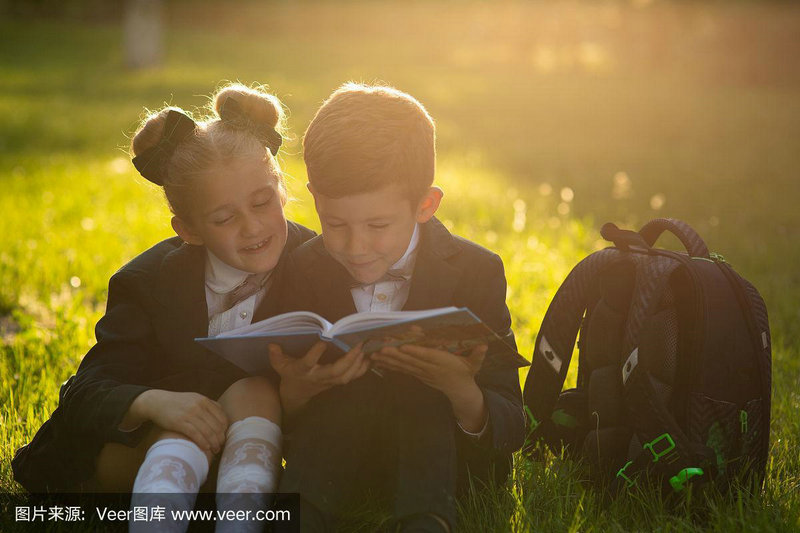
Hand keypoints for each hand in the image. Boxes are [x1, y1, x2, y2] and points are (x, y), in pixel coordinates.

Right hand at [127, 389, 227, 453]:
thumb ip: (208, 405)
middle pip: (217, 426)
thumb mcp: (194, 399)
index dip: (225, 430)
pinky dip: (203, 442)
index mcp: (204, 400)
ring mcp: (189, 414)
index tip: (224, 437)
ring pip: (208, 431)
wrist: (156, 402)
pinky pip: (196, 434)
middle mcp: (199, 406)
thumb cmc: (177, 403)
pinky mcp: (180, 422)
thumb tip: (222, 417)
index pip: (222, 417)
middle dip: (220, 438)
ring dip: (213, 443)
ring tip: (215, 450)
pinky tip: (205, 448)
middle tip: (220, 447)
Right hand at [268, 341, 368, 414]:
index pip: (308, 363)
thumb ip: (276, 355)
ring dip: (357, 364)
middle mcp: (317, 377)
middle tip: (358, 345)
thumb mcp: (280, 365)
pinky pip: (351, 378)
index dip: (315, 354)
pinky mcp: (336, 382)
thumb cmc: (290, 374)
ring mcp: (328, 382)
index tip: (323, 342)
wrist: (297, 394)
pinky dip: (361, 370)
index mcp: (303, 370)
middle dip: (348, 360)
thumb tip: (272, 344)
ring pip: (345, 377)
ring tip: (364, 350)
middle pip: (334, 372)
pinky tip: (368, 359)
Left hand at [371, 343, 486, 395]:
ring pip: (404, 366)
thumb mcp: (475, 364)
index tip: (404, 346)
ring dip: (388, 360)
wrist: (460, 391)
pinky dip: (390, 365)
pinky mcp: (418, 375)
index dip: (416, 352)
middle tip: (381, 348)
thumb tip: (484, 345)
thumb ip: (478, 355)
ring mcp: (422, 373)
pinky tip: (379, 361)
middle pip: (411, 361)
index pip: (428, 356)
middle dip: (395, 355)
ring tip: (374, 354)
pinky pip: (402, 370)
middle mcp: (430, 369)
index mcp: (443, 363)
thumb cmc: (467, 373)